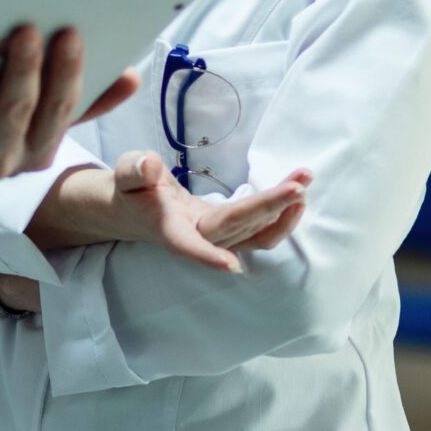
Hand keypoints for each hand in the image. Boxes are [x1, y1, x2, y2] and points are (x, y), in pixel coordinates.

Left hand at [0, 24, 143, 197]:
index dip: (67, 72)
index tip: (71, 31)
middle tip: (24, 29)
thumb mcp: (35, 114)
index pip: (60, 109)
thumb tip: (132, 76)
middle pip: (15, 113)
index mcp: (39, 148)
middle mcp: (4, 161)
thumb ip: (82, 99)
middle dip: (22, 70)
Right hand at [97, 150, 310, 271]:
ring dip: (283, 210)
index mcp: (169, 227)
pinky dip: (281, 217)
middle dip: (268, 209)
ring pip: (255, 233)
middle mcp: (197, 238)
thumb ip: (135, 170)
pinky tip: (297, 196)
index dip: (207, 256)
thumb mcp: (126, 173)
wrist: (138, 210)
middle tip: (297, 187)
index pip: (188, 244)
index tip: (230, 266)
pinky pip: (261, 233)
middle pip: (235, 229)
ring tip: (304, 181)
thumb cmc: (132, 190)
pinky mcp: (231, 235)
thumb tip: (148, 164)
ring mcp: (217, 240)